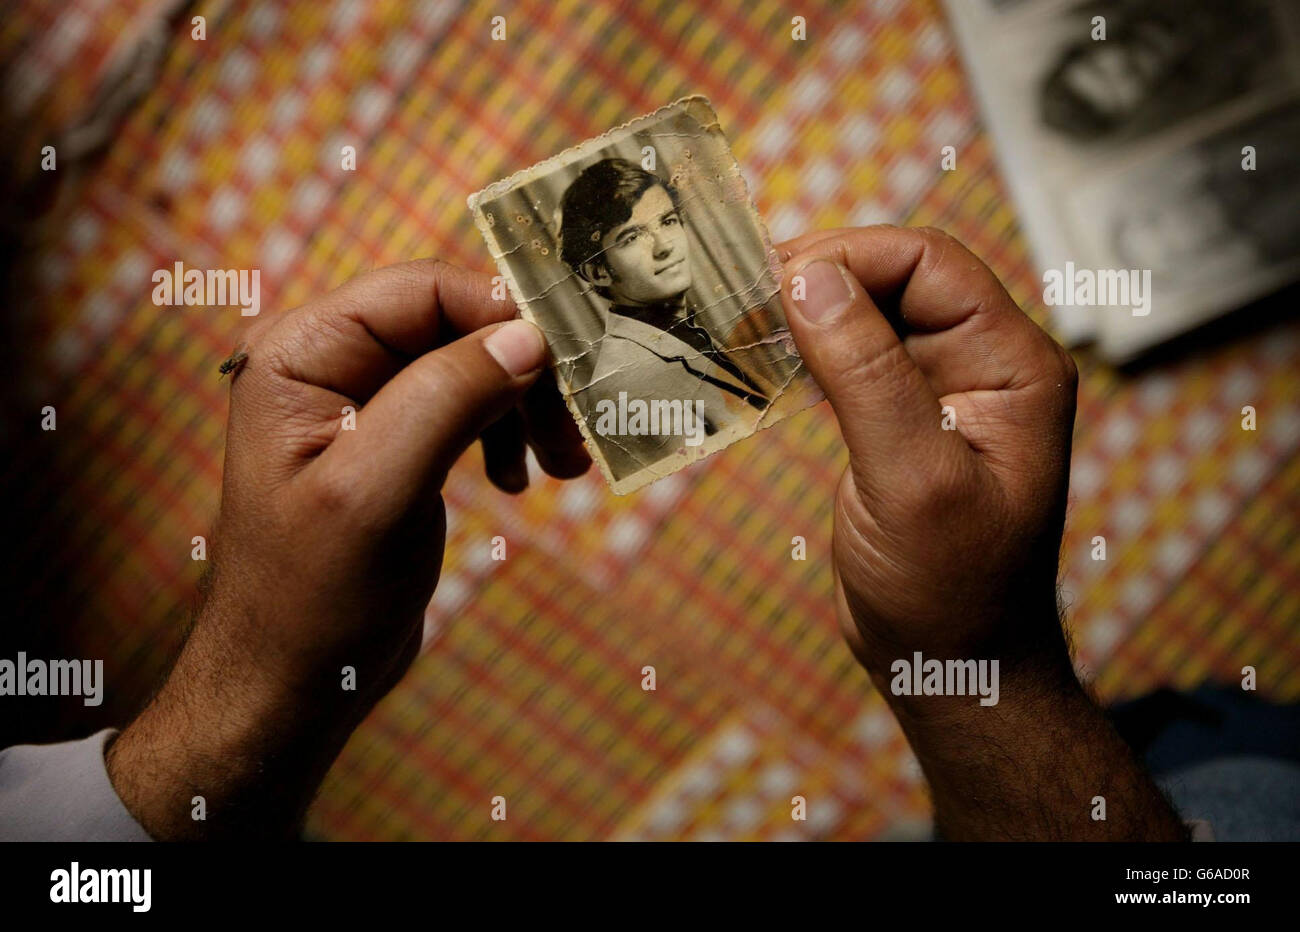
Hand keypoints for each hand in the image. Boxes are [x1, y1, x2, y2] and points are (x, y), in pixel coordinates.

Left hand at [107, 260, 588, 838]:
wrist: (292, 680)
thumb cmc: (313, 597)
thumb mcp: (378, 492)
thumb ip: (448, 399)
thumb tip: (529, 334)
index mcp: (300, 352)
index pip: (422, 290)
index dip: (503, 312)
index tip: (569, 361)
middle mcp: (326, 360)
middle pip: (454, 322)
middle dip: (522, 369)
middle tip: (573, 434)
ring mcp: (360, 398)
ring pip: (470, 361)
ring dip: (525, 403)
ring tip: (560, 466)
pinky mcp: (392, 436)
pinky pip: (466, 402)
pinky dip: (506, 430)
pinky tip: (520, 477)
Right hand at [779, 226, 1184, 838]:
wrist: (954, 666)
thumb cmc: (949, 590)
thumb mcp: (909, 481)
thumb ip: (864, 374)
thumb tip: (807, 278)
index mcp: (1014, 366)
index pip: (930, 264)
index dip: (851, 257)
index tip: (774, 280)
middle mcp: (985, 365)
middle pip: (898, 277)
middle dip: (822, 276)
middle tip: (741, 296)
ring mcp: (944, 390)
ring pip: (870, 312)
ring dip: (808, 311)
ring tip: (740, 320)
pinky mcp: (904, 418)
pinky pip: (854, 358)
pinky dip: (807, 350)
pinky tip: (763, 359)